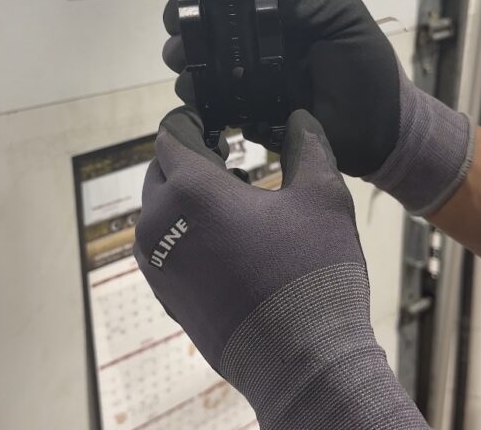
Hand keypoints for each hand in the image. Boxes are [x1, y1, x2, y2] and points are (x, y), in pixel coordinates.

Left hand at [134, 107, 427, 428]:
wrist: (301, 362)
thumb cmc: (312, 274)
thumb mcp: (323, 196)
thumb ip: (307, 144)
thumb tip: (298, 118)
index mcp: (191, 190)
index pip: (170, 135)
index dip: (192, 119)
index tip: (213, 118)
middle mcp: (159, 224)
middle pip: (160, 170)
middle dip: (189, 157)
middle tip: (227, 153)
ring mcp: (156, 263)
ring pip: (158, 211)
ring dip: (185, 196)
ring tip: (232, 196)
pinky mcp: (164, 295)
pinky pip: (163, 247)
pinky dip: (185, 231)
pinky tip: (225, 239)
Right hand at [161, 0, 474, 215]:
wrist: (380, 132)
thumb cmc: (369, 70)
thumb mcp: (344, 20)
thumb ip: (306, 1)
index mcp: (278, 14)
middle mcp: (256, 42)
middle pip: (204, 23)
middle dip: (183, 18)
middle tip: (180, 24)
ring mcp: (247, 78)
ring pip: (198, 62)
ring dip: (184, 56)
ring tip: (185, 59)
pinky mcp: (245, 113)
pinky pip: (210, 102)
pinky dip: (196, 96)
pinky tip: (196, 90)